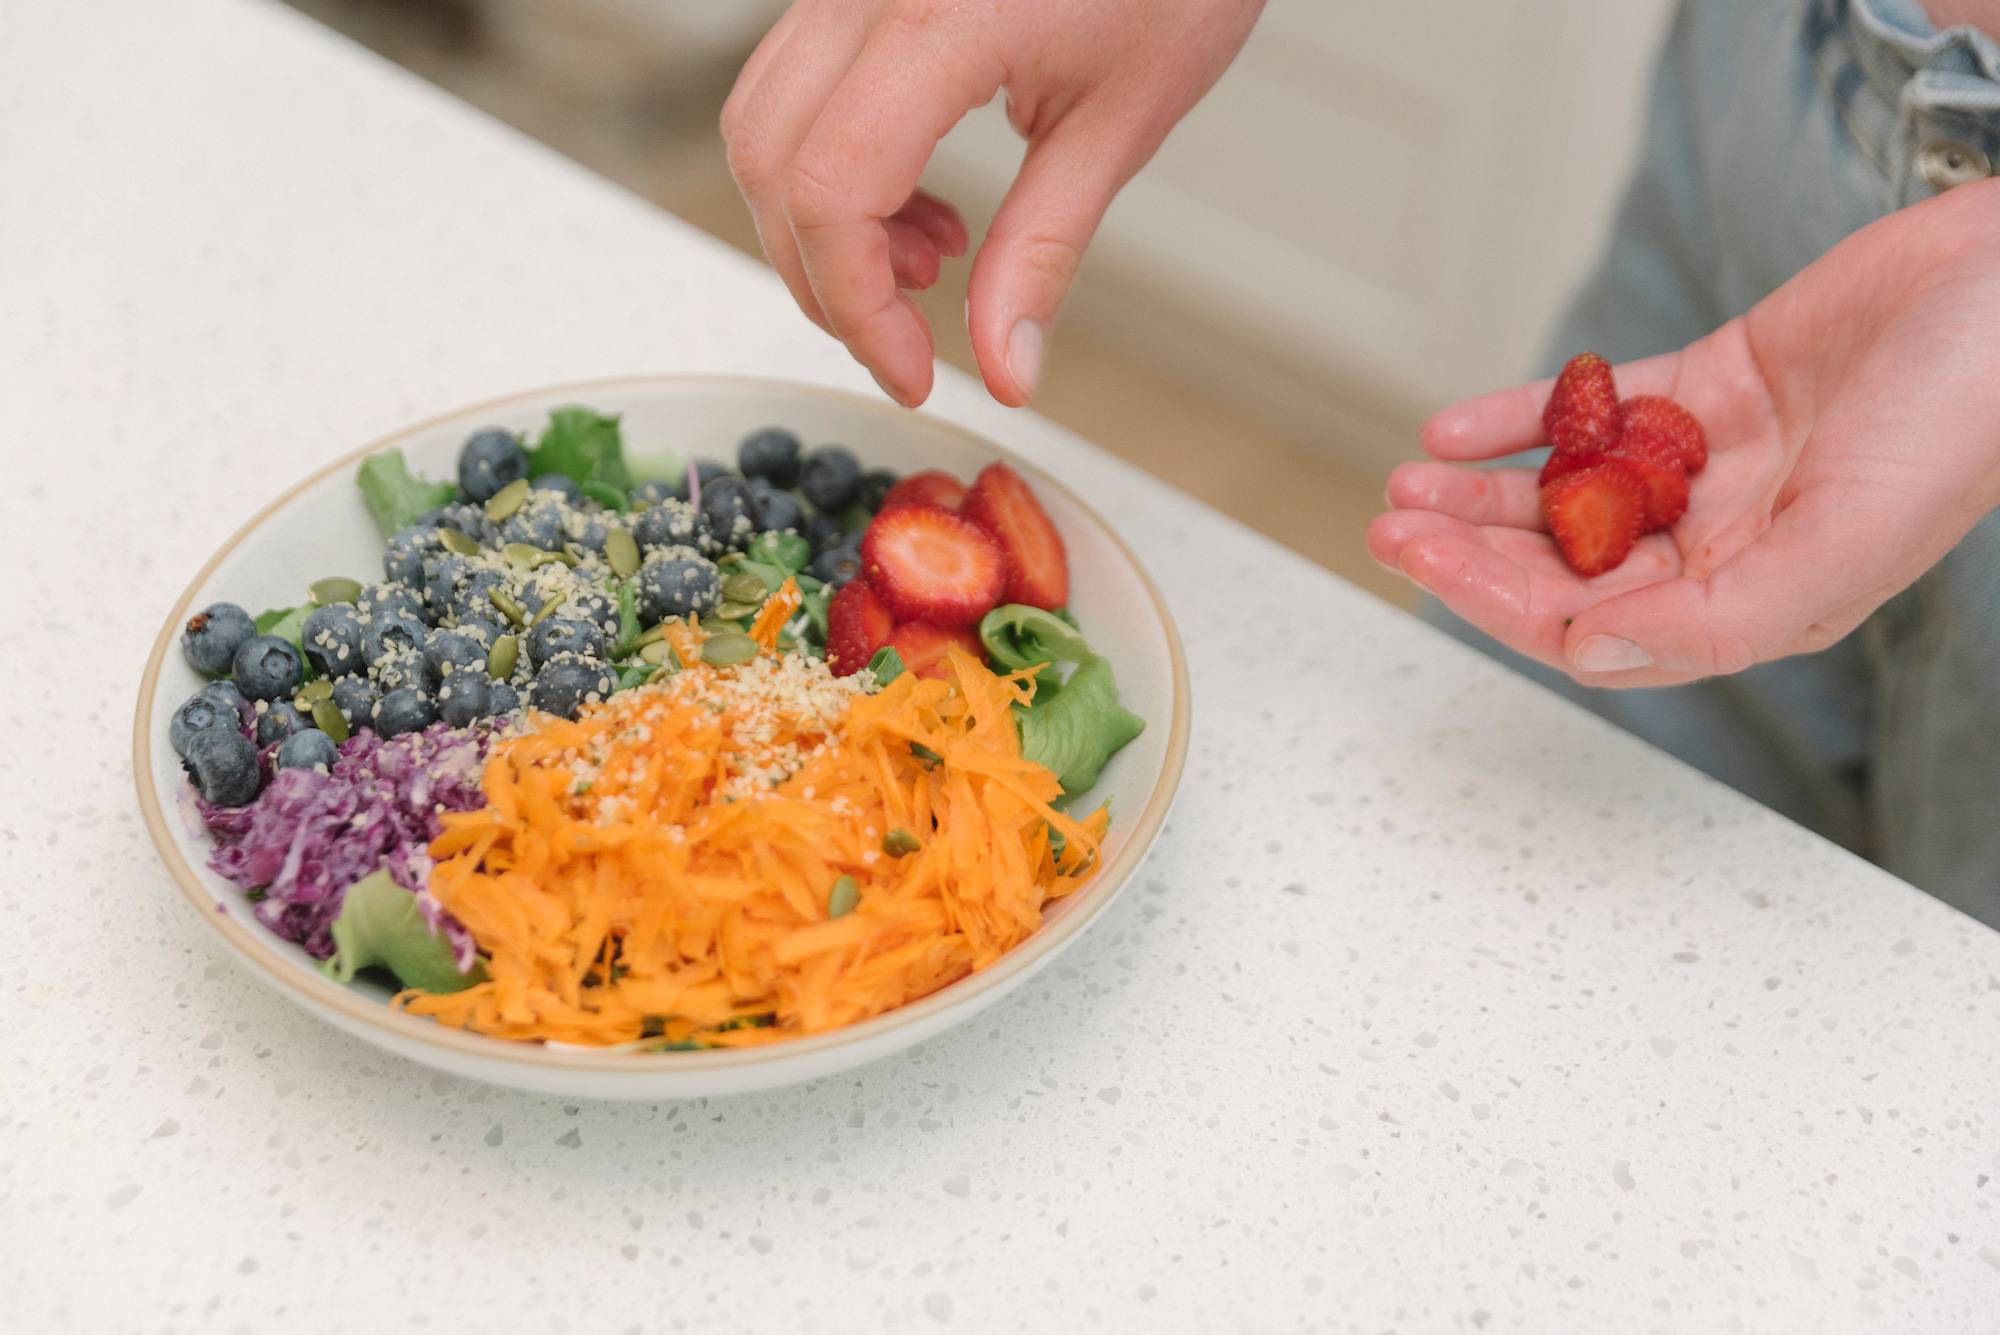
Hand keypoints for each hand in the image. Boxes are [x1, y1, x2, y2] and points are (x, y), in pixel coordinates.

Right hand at [721, 0, 1264, 406]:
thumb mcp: (1122, 123)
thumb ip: (1043, 252)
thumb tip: (1003, 371)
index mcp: (940, 16)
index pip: (831, 190)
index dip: (855, 307)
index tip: (911, 372)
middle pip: (771, 161)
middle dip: (825, 277)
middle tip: (906, 338)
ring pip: (764, 121)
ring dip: (820, 223)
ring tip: (928, 261)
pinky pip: (796, 83)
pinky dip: (832, 164)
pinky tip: (918, 202)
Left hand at [1368, 178, 1999, 687]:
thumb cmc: (1961, 422)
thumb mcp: (1842, 544)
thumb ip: (1714, 617)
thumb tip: (1586, 654)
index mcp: (1753, 602)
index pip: (1594, 626)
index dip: (1499, 602)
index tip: (1425, 566)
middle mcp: (1724, 544)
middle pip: (1565, 565)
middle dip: (1469, 552)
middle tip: (1387, 525)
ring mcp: (1711, 465)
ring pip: (1569, 493)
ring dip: (1481, 495)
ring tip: (1402, 482)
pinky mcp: (1708, 387)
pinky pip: (1595, 409)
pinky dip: (1524, 418)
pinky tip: (1455, 429)